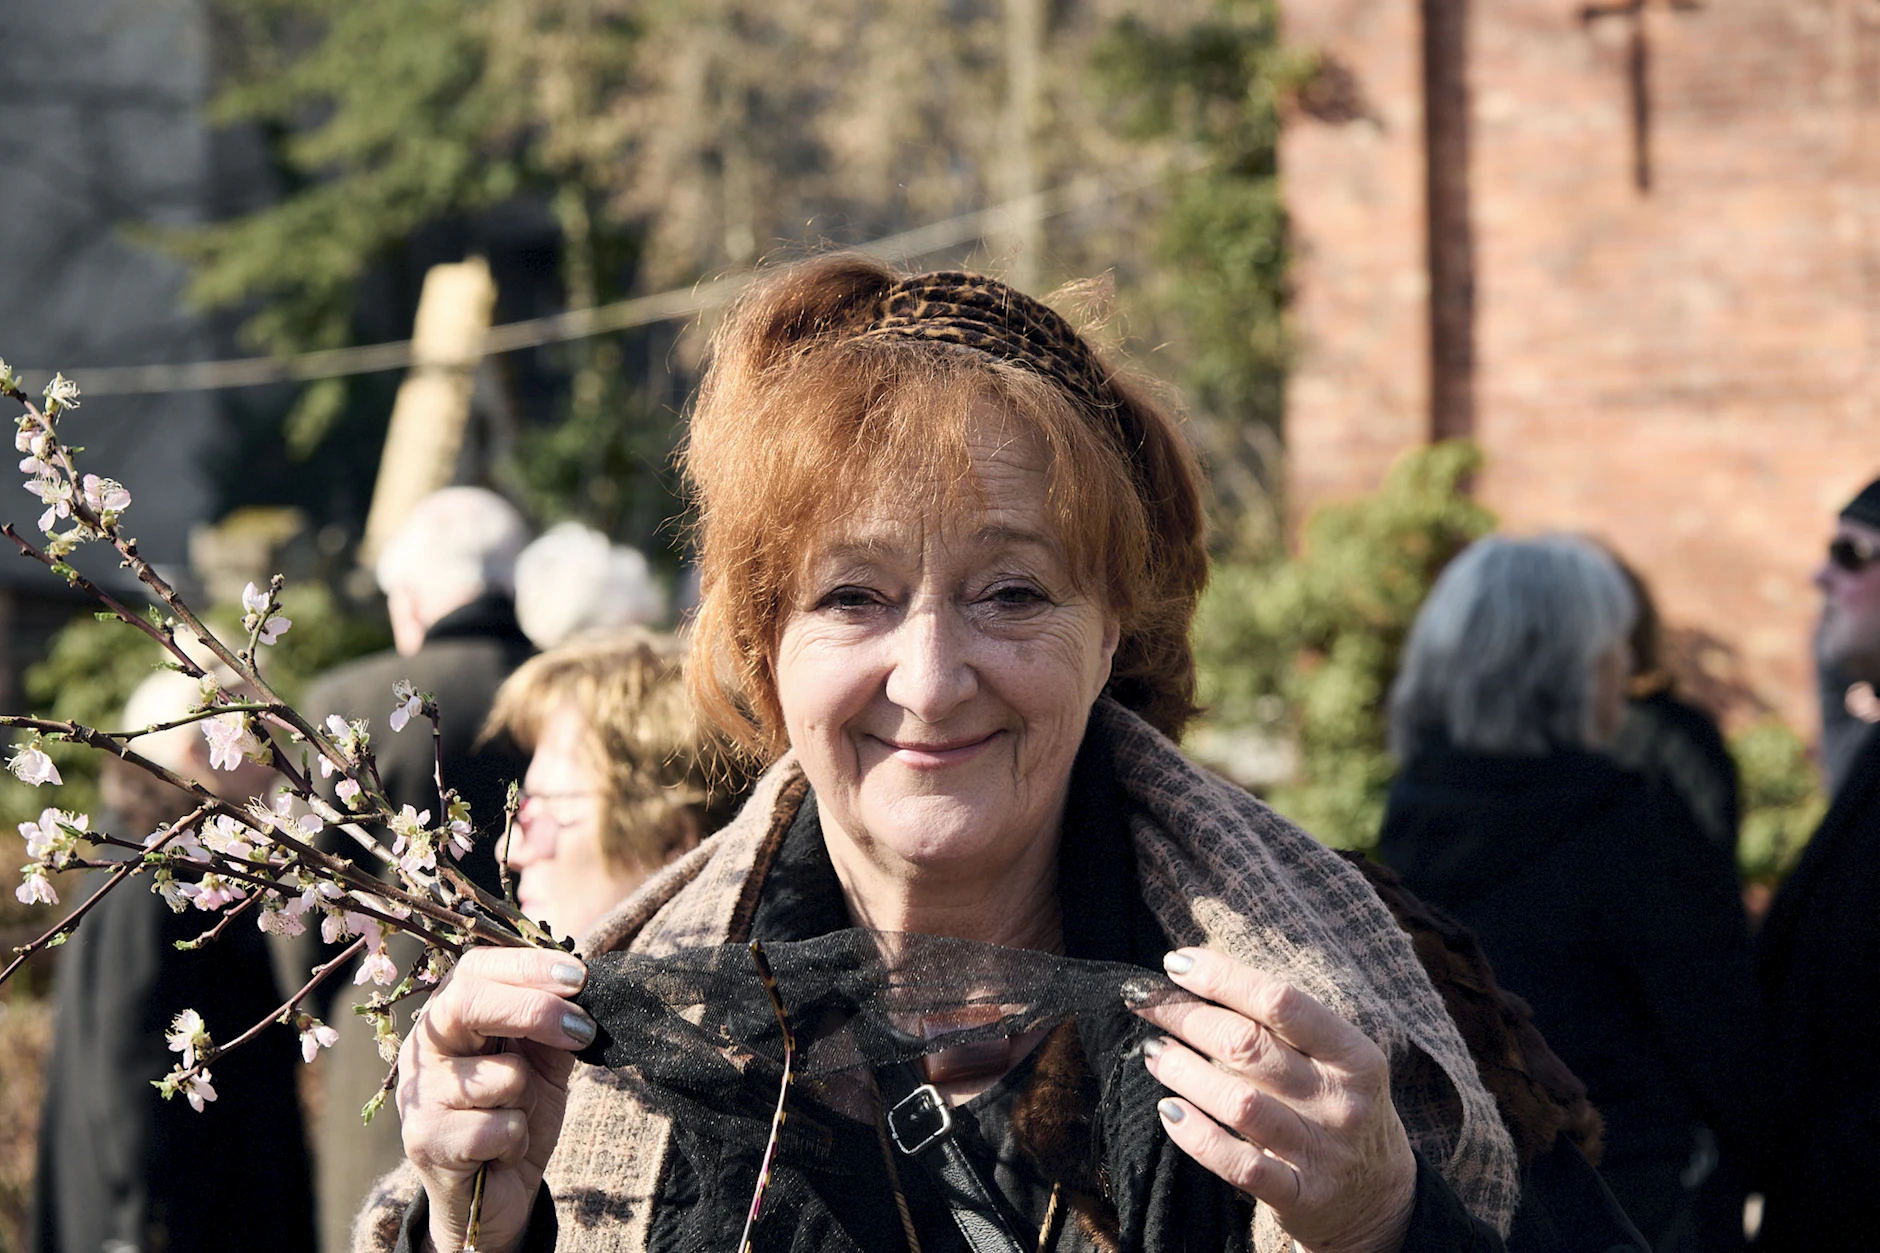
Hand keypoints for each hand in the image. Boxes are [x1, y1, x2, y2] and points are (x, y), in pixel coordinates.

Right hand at [397, 948, 596, 1252]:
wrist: (492, 1195)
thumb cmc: (516, 1115)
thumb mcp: (543, 1062)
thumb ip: (554, 1024)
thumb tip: (583, 991)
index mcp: (449, 1016)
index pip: (476, 968)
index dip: (528, 965)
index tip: (579, 978)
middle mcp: (424, 1047)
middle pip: (468, 1003)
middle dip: (534, 1010)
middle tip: (582, 1028)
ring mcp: (420, 1094)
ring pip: (502, 1075)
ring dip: (529, 1098)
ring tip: (513, 1116)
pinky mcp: (426, 1141)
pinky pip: (500, 1126)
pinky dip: (517, 1140)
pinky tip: (500, 1152)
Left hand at [1133, 948, 1416, 1252]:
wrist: (1379, 1199)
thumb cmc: (1336, 1107)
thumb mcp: (1334, 1061)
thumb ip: (1281, 1026)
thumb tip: (1199, 977)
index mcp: (1354, 1055)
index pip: (1281, 1002)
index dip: (1222, 977)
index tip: (1177, 964)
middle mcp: (1340, 1101)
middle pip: (1249, 1046)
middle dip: (1187, 1017)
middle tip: (1148, 1005)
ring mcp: (1321, 1152)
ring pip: (1238, 1103)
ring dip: (1183, 1070)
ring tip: (1154, 1051)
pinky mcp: (1299, 1196)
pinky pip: (1237, 1164)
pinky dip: (1196, 1134)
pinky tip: (1169, 1109)